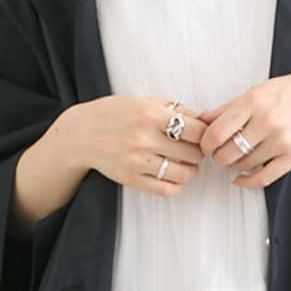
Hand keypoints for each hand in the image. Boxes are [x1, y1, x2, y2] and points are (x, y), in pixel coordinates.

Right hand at [69, 94, 211, 196]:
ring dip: (191, 170)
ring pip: (184, 174)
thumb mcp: (146, 101)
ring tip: (185, 163)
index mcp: (150, 114)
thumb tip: (208, 118)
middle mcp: (144, 138)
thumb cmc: (117, 114)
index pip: (196, 129)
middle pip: (193, 153)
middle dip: (199, 152)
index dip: (205, 134)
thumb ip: (177, 109)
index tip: (202, 136)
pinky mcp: (131, 179)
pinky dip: (177, 185)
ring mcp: (137, 161)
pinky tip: (174, 176)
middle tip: (194, 150)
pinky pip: (167, 189)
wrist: (81, 133)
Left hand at [197, 72, 290, 188]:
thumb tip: (202, 118)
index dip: (206, 143)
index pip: (216, 132)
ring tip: (236, 158)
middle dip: (219, 156)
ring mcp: (281, 141)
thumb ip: (230, 107)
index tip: (207, 145)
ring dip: (234, 166)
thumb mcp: (260, 90)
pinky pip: (262, 177)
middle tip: (220, 154)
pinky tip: (241, 178)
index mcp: (254, 101)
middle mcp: (266, 121)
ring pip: (243, 165)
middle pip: (226, 153)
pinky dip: (247, 181)